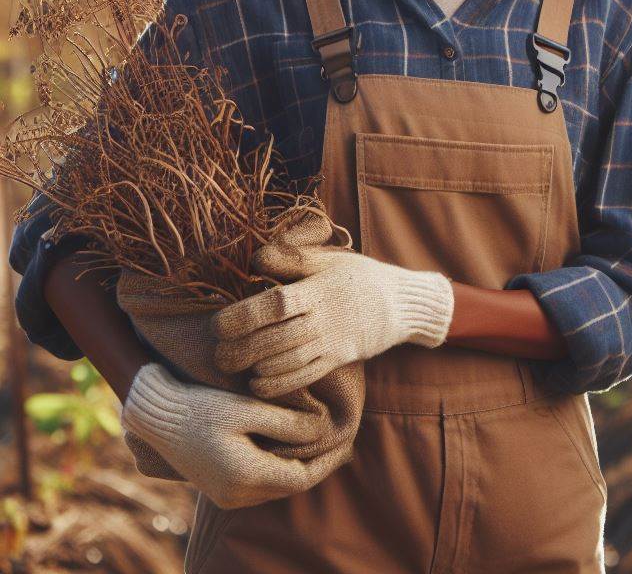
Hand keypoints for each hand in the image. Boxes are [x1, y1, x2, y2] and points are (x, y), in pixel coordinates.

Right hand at [120, 362, 342, 508]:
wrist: (157, 417)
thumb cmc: (202, 407)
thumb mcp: (248, 408)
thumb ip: (287, 423)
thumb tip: (322, 432)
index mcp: (247, 477)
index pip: (303, 478)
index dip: (329, 462)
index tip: (349, 442)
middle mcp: (237, 495)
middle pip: (291, 486)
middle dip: (318, 465)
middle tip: (342, 442)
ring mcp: (226, 496)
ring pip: (276, 487)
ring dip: (299, 469)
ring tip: (322, 444)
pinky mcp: (219, 489)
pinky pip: (260, 484)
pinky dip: (279, 469)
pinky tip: (289, 448)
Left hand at [211, 221, 453, 397]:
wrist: (401, 303)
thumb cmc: (359, 277)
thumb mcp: (331, 260)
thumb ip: (293, 261)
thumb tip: (255, 259)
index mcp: (318, 289)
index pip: (276, 304)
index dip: (243, 316)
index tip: (219, 325)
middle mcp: (324, 318)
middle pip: (277, 337)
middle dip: (241, 348)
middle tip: (217, 353)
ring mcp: (333, 342)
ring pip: (289, 361)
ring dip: (256, 367)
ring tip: (232, 365)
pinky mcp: (339, 359)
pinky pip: (306, 376)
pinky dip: (279, 384)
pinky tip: (258, 384)